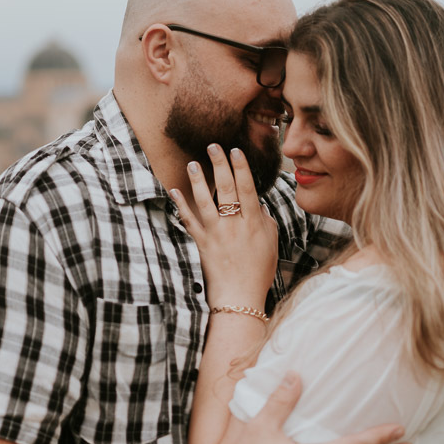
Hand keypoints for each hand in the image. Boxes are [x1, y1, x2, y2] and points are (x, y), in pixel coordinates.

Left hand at [172, 145, 277, 307]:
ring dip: (198, 181)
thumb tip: (255, 203)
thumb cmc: (259, 271)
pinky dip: (180, 206)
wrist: (240, 298)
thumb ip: (264, 220)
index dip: (241, 168)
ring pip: (206, 202)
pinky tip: (174, 192)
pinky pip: (189, 221)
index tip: (235, 150)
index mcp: (254, 223)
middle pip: (227, 189)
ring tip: (193, 163)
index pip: (247, 189)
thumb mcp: (270, 243)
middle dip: (220, 165)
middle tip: (213, 146)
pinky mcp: (201, 244)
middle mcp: (235, 226)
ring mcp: (216, 234)